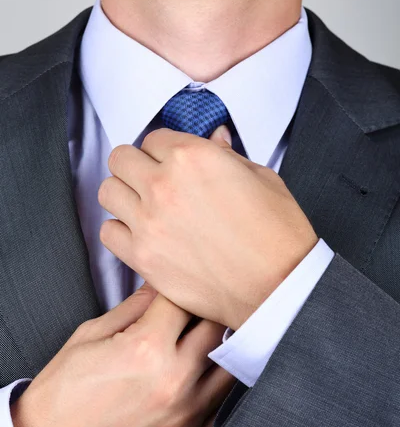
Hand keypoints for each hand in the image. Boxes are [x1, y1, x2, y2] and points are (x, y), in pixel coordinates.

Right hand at [11, 283, 233, 426]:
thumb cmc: (61, 395)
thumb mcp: (89, 336)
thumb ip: (133, 306)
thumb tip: (159, 285)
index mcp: (146, 348)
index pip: (184, 299)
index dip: (179, 288)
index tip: (176, 288)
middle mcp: (175, 381)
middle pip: (216, 326)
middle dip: (204, 313)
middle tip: (191, 312)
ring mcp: (188, 415)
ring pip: (231, 364)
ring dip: (217, 348)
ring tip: (197, 343)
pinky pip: (223, 403)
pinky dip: (214, 386)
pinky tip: (196, 379)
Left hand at [98, 126, 317, 329]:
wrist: (277, 288)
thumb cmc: (277, 234)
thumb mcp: (261, 178)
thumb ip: (227, 155)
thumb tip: (215, 139)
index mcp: (193, 156)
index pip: (153, 138)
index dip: (163, 151)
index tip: (171, 164)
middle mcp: (163, 184)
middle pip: (120, 159)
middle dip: (136, 166)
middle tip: (153, 181)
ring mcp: (148, 222)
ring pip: (107, 192)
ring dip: (124, 195)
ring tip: (145, 207)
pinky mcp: (143, 257)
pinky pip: (108, 233)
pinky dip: (121, 231)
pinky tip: (143, 236)